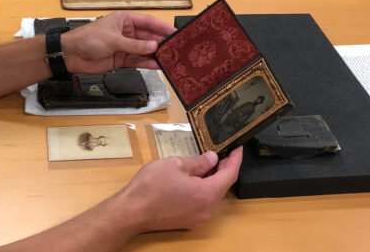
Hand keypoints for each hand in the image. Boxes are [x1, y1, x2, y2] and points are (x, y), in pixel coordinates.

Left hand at [60, 11, 174, 73]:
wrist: (71, 55)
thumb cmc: (87, 39)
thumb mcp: (113, 40)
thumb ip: (134, 45)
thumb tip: (153, 47)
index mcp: (124, 20)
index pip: (148, 22)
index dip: (162, 27)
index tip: (175, 32)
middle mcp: (126, 32)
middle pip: (148, 37)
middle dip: (161, 42)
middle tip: (177, 48)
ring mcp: (124, 46)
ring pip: (145, 50)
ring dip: (156, 54)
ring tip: (171, 58)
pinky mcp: (121, 59)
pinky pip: (138, 60)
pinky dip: (147, 63)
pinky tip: (157, 65)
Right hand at [118, 147, 243, 232]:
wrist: (131, 212)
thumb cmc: (151, 187)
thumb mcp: (176, 164)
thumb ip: (199, 162)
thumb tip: (212, 158)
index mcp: (207, 193)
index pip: (230, 175)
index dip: (235, 159)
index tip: (238, 148)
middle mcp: (207, 209)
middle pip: (222, 186)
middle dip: (223, 169)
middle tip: (222, 152)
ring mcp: (198, 218)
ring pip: (212, 195)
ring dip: (212, 179)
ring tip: (206, 163)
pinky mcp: (188, 222)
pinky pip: (202, 203)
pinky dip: (203, 189)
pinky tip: (194, 179)